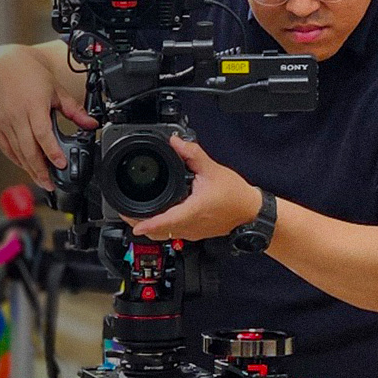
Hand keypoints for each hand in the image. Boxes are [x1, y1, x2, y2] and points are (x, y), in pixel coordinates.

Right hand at [0, 43, 96, 190]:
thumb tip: (92, 124)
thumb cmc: (29, 75)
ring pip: (17, 152)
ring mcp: (4, 122)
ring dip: (29, 168)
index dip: (52, 151)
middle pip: (28, 149)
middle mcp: (17, 115)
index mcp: (33, 105)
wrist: (2, 66)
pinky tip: (26, 167)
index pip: (43, 134)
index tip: (61, 164)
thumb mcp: (56, 90)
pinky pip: (7, 148)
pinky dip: (17, 159)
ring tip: (42, 180)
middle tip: (50, 183)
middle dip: (40, 169)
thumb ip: (74, 110)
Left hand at [122, 135, 262, 240]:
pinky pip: (173, 233)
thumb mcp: (213, 169)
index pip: (165, 222)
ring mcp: (192, 232)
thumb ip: (192, 154)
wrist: (251, 212)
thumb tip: (176, 142)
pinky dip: (161, 227)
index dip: (147, 224)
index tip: (134, 224)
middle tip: (126, 212)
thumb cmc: (236, 195)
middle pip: (158, 232)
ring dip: (150, 227)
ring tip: (136, 214)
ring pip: (164, 235)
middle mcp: (190, 226)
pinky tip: (157, 215)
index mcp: (193, 212)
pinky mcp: (194, 233)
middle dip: (140, 223)